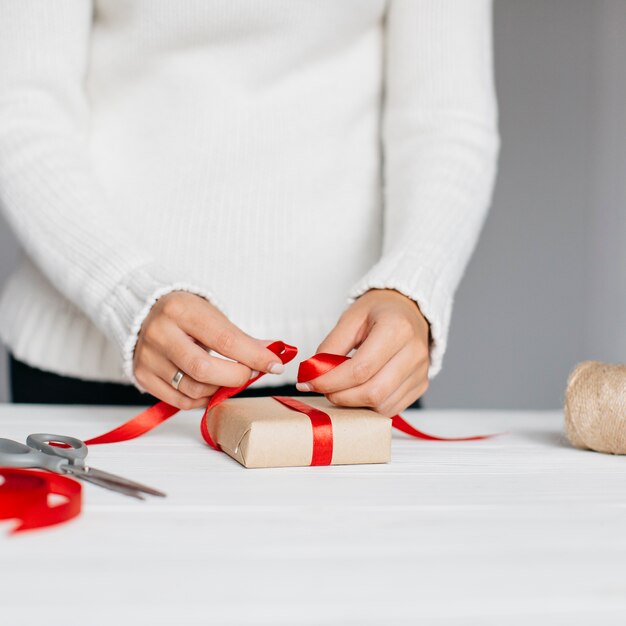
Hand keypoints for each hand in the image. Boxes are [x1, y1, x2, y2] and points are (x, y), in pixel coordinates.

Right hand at [133, 291, 284, 408]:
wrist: (146, 312)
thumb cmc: (186, 314)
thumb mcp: (213, 315)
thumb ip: (242, 338)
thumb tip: (273, 356)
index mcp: (180, 310)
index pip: (225, 340)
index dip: (254, 356)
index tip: (274, 365)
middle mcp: (159, 333)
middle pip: (205, 369)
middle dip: (236, 376)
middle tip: (249, 374)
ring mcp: (147, 357)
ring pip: (194, 389)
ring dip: (219, 389)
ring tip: (227, 377)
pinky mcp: (142, 376)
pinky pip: (181, 401)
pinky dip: (202, 398)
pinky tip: (209, 385)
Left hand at [297, 288, 429, 416]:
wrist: (409, 310)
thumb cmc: (380, 311)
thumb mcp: (351, 318)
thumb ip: (331, 346)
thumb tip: (313, 373)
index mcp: (397, 329)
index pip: (360, 369)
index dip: (331, 381)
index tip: (311, 382)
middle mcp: (414, 353)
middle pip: (373, 393)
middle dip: (341, 397)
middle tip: (324, 388)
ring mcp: (421, 372)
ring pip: (382, 406)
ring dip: (354, 404)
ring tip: (341, 388)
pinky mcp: (420, 385)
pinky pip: (391, 408)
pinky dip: (369, 406)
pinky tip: (359, 391)